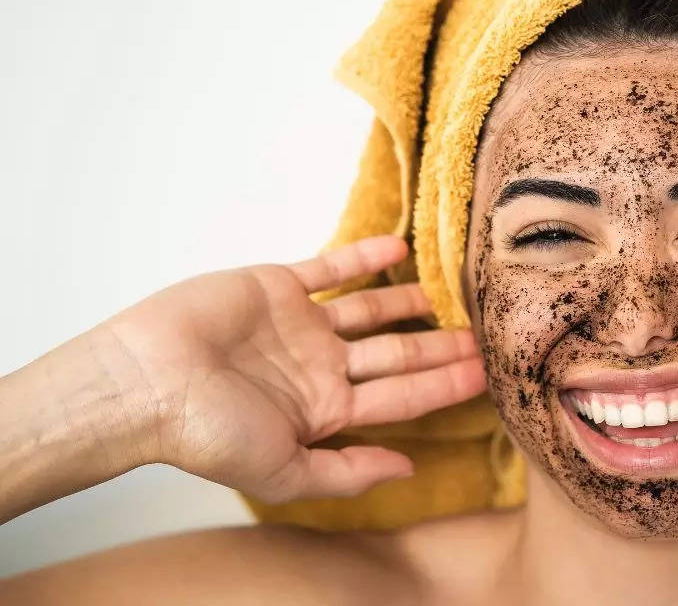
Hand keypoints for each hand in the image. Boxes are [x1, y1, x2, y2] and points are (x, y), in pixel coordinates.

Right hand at [99, 235, 484, 502]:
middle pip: (396, 353)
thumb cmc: (207, 434)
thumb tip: (409, 469)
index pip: (401, 397)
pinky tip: (400, 249)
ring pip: (370, 310)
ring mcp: (301, 325)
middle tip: (485, 337)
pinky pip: (331, 268)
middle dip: (440, 348)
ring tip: (449, 297)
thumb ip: (348, 472)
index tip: (487, 376)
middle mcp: (320, 367)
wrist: (147, 381)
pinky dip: (364, 257)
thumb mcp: (284, 471)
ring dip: (409, 302)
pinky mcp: (278, 287)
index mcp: (324, 410)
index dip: (444, 387)